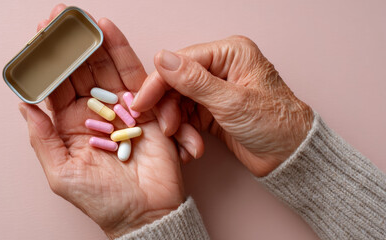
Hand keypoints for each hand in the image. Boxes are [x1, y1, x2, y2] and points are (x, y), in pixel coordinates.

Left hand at [19, 4, 183, 237]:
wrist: (145, 213)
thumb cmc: (102, 200)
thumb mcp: (62, 173)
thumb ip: (43, 139)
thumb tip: (24, 105)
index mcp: (69, 126)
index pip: (55, 87)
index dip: (46, 63)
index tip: (37, 38)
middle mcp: (93, 112)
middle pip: (78, 70)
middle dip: (67, 44)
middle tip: (57, 17)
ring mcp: (118, 107)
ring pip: (102, 66)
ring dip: (91, 40)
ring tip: (79, 18)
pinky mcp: (144, 106)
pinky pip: (131, 74)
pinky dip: (121, 50)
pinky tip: (108, 30)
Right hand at [132, 36, 313, 176]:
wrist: (291, 157)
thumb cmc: (275, 124)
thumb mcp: (231, 102)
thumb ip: (194, 80)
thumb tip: (161, 57)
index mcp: (229, 54)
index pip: (180, 61)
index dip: (157, 82)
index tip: (140, 104)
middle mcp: (220, 67)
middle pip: (176, 82)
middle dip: (169, 108)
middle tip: (167, 130)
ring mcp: (215, 90)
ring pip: (178, 102)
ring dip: (178, 125)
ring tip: (187, 145)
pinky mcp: (212, 110)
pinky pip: (186, 117)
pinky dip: (185, 133)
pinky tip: (191, 148)